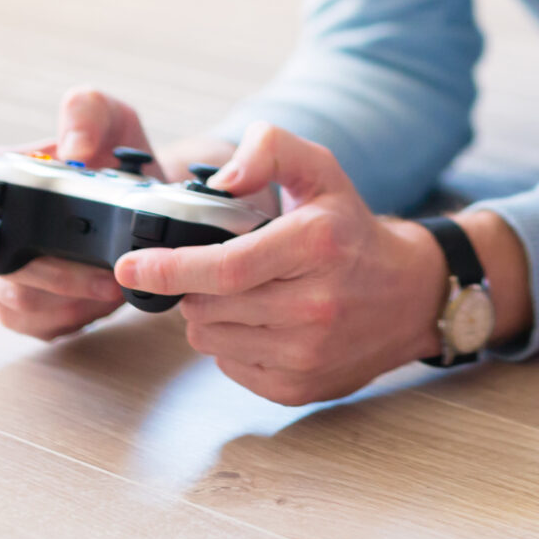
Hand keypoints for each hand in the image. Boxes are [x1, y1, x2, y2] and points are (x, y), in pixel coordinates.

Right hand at [0, 87, 158, 341]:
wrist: (145, 200)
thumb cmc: (114, 154)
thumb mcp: (109, 116)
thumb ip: (89, 112)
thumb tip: (74, 150)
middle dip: (47, 274)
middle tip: (102, 275)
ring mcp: (4, 275)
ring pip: (16, 303)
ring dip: (68, 299)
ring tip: (116, 284)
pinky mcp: (31, 309)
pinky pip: (39, 326)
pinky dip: (75, 316)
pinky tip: (106, 300)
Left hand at [111, 121, 445, 405]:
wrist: (410, 297)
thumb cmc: (353, 231)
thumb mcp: (321, 171)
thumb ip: (270, 150)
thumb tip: (221, 180)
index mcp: (315, 246)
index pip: (225, 266)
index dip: (168, 269)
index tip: (128, 266)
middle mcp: (315, 306)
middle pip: (208, 305)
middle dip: (195, 286)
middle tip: (223, 268)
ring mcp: (308, 353)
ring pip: (210, 338)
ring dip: (211, 315)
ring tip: (247, 294)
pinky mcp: (300, 388)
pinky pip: (229, 366)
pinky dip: (231, 343)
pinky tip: (262, 322)